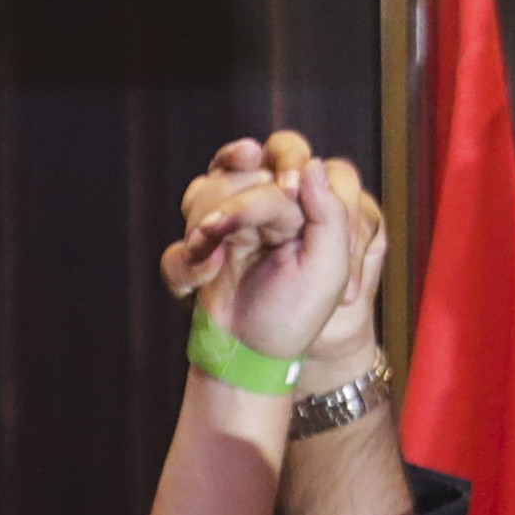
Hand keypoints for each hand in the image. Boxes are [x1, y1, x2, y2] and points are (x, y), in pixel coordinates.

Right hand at [159, 129, 380, 387]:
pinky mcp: (202, 245)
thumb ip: (331, 213)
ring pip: (206, 190)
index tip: (285, 192)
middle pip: (241, 169)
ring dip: (206, 226)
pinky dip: (186, 258)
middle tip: (232, 237)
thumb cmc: (294, 316)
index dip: (282, 174)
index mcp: (307, 207)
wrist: (248, 354)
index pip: (290, 159)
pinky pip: (183, 233)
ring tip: (214, 263)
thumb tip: (313, 165)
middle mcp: (270, 207)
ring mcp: (233, 223)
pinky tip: (203, 275)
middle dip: (239, 206)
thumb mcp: (329, 267)